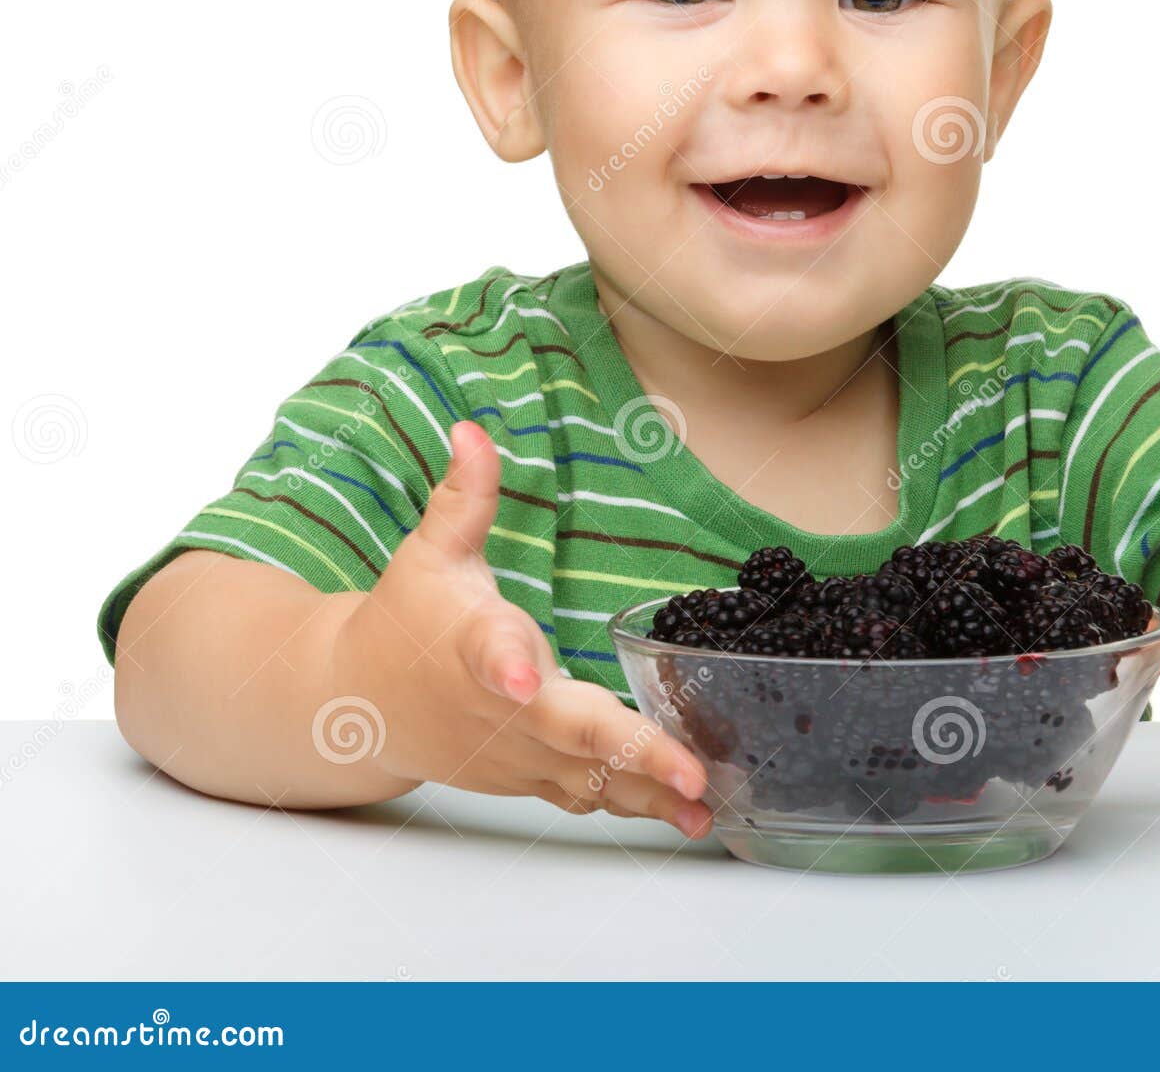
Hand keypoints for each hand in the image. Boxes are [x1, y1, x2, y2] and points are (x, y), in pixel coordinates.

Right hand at [329, 420, 712, 838]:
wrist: (361, 705)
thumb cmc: (404, 620)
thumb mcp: (430, 552)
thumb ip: (464, 497)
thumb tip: (471, 430)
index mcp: (473, 644)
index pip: (488, 652)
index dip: (506, 664)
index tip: (523, 673)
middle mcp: (500, 709)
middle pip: (567, 731)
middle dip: (633, 751)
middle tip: (690, 773)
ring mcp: (517, 754)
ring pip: (588, 779)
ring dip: (651, 796)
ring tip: (709, 810)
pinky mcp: (531, 777)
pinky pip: (587, 796)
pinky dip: (636, 807)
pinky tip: (690, 817)